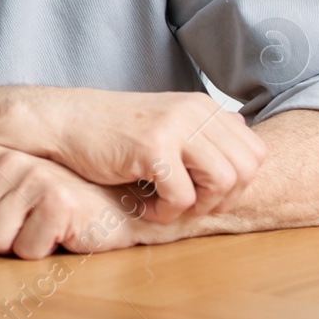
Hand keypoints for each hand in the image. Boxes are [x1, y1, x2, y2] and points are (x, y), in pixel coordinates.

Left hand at [0, 145, 147, 258]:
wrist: (116, 208)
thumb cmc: (54, 207)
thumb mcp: (3, 205)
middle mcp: (10, 161)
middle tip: (19, 229)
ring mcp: (35, 179)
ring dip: (16, 247)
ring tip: (38, 230)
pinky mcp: (58, 204)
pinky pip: (26, 251)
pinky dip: (41, 253)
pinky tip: (59, 235)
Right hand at [3, 88, 265, 222]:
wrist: (63, 123)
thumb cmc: (111, 131)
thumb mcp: (163, 121)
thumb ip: (202, 126)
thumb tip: (242, 127)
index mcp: (202, 106)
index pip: (255, 153)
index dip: (236, 184)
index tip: (202, 194)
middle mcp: (194, 111)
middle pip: (246, 170)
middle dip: (220, 199)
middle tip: (184, 205)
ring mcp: (174, 126)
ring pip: (222, 183)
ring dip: (195, 207)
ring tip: (163, 205)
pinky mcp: (152, 147)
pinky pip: (182, 196)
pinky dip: (164, 212)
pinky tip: (141, 205)